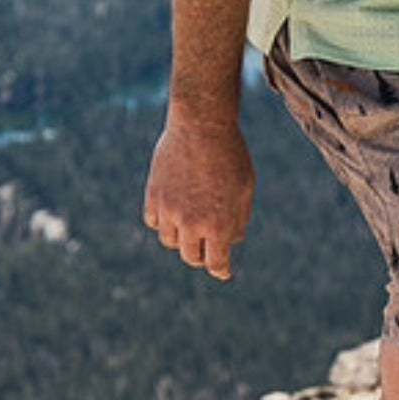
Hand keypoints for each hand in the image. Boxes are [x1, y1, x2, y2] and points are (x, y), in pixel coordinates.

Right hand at [143, 115, 256, 280]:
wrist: (202, 127)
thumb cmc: (231, 156)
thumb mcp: (245, 187)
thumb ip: (239, 218)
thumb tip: (232, 241)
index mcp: (219, 224)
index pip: (216, 263)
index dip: (221, 270)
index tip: (224, 272)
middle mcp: (192, 223)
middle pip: (191, 257)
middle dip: (202, 255)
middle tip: (209, 248)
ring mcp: (169, 211)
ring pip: (170, 241)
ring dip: (182, 238)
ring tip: (193, 225)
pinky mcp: (153, 197)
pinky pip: (154, 222)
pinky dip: (164, 222)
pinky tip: (175, 212)